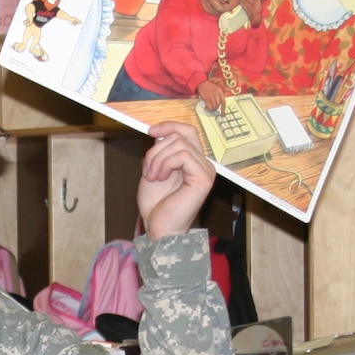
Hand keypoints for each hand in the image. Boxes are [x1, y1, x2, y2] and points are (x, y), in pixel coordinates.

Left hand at [137, 120, 216, 238]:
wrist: (159, 228)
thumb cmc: (157, 205)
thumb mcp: (154, 169)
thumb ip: (160, 151)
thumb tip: (160, 133)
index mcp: (194, 162)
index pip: (188, 131)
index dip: (170, 126)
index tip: (151, 132)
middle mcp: (204, 164)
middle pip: (180, 136)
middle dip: (157, 150)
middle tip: (149, 171)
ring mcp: (206, 171)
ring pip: (179, 144)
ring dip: (158, 159)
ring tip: (152, 177)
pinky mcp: (204, 178)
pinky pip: (182, 155)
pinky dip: (165, 164)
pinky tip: (159, 178)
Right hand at [195, 79, 227, 113]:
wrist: (201, 82)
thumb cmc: (209, 83)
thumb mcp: (218, 83)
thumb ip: (224, 87)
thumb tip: (229, 90)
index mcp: (220, 91)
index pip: (223, 102)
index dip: (223, 109)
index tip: (223, 114)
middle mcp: (216, 94)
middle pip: (218, 105)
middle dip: (216, 107)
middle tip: (214, 107)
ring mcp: (211, 96)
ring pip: (214, 106)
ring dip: (212, 108)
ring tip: (210, 107)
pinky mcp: (206, 98)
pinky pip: (209, 106)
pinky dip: (208, 109)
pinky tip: (206, 107)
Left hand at [237, 0, 263, 25]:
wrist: (256, 18)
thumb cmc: (258, 10)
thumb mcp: (260, 4)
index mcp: (259, 1)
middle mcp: (255, 4)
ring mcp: (251, 7)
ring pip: (244, 1)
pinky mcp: (247, 10)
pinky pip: (243, 5)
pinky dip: (241, 3)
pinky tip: (239, 1)